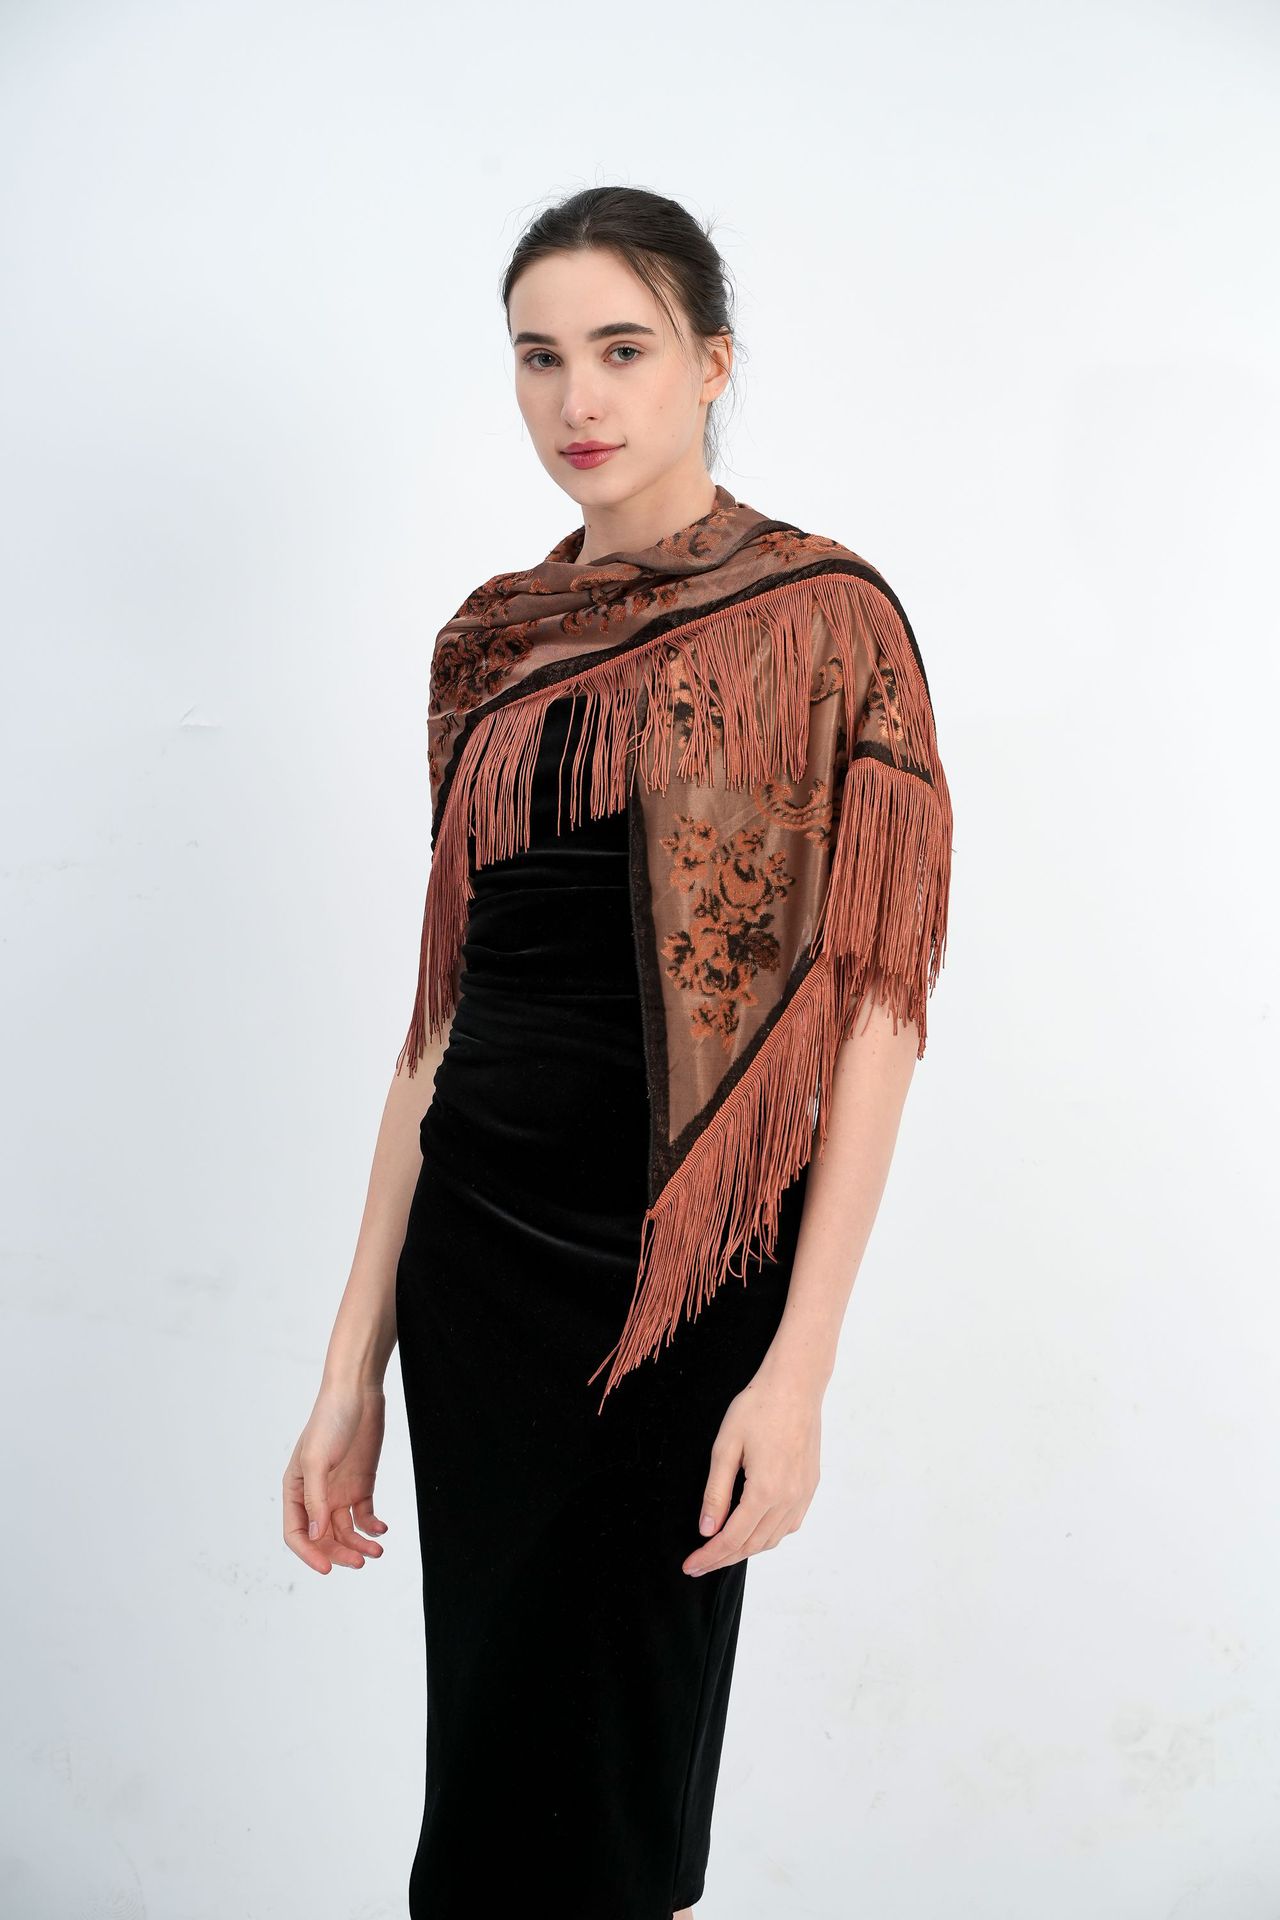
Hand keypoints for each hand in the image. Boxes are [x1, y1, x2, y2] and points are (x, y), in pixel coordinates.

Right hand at [283, 1382, 389, 1573]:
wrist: (358, 1393)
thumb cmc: (330, 1420)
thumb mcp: (317, 1459)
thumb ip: (316, 1499)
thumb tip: (314, 1536)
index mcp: (296, 1489)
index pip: (296, 1533)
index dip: (309, 1554)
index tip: (328, 1568)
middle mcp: (316, 1495)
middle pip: (323, 1537)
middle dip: (340, 1553)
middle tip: (361, 1561)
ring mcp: (339, 1491)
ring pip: (346, 1531)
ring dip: (359, 1544)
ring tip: (377, 1550)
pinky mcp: (361, 1484)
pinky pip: (364, 1516)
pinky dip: (372, 1527)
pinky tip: (381, 1529)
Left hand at [681, 1364, 821, 1576]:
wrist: (795, 1385)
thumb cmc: (757, 1408)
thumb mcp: (725, 1447)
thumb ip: (716, 1492)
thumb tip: (708, 1529)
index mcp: (765, 1490)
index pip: (732, 1538)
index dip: (709, 1556)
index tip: (689, 1566)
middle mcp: (789, 1499)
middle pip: (752, 1544)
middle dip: (723, 1558)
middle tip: (698, 1563)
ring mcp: (803, 1494)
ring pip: (773, 1539)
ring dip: (746, 1549)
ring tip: (721, 1550)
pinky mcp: (810, 1486)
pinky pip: (789, 1525)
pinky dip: (768, 1535)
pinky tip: (753, 1531)